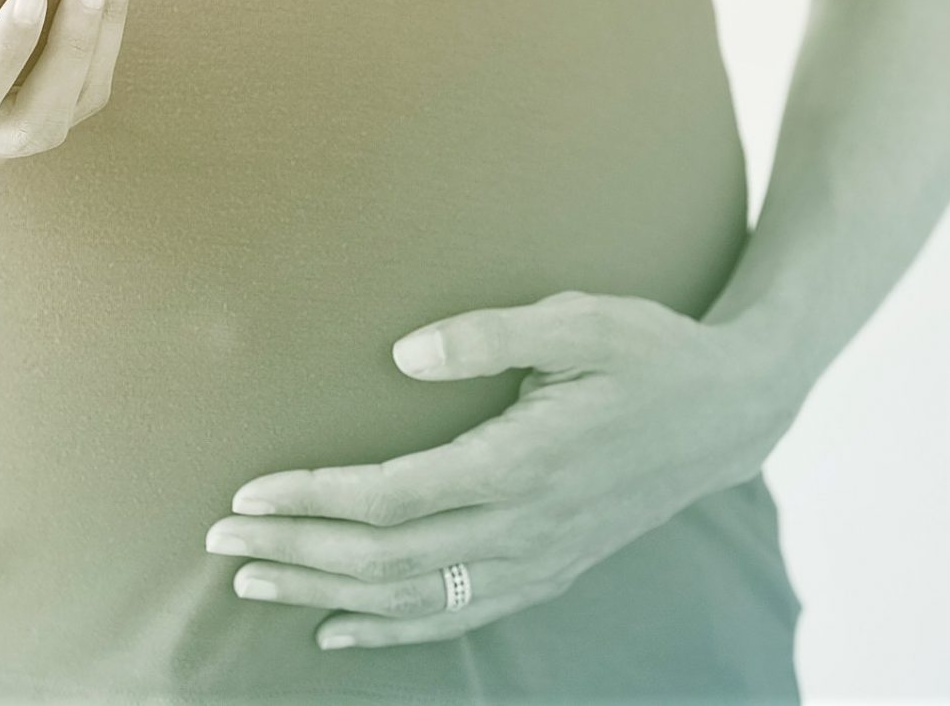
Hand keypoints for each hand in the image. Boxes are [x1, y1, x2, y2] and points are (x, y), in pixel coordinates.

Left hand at [202, 290, 797, 650]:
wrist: (728, 413)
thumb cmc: (648, 352)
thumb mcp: (583, 319)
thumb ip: (492, 333)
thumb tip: (403, 356)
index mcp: (523, 461)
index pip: (392, 497)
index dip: (314, 501)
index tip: (247, 495)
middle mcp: (525, 525)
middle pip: (386, 559)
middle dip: (296, 553)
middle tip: (221, 540)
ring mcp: (537, 558)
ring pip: (412, 598)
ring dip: (324, 594)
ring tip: (253, 581)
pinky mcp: (547, 571)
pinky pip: (456, 617)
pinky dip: (390, 630)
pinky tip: (335, 630)